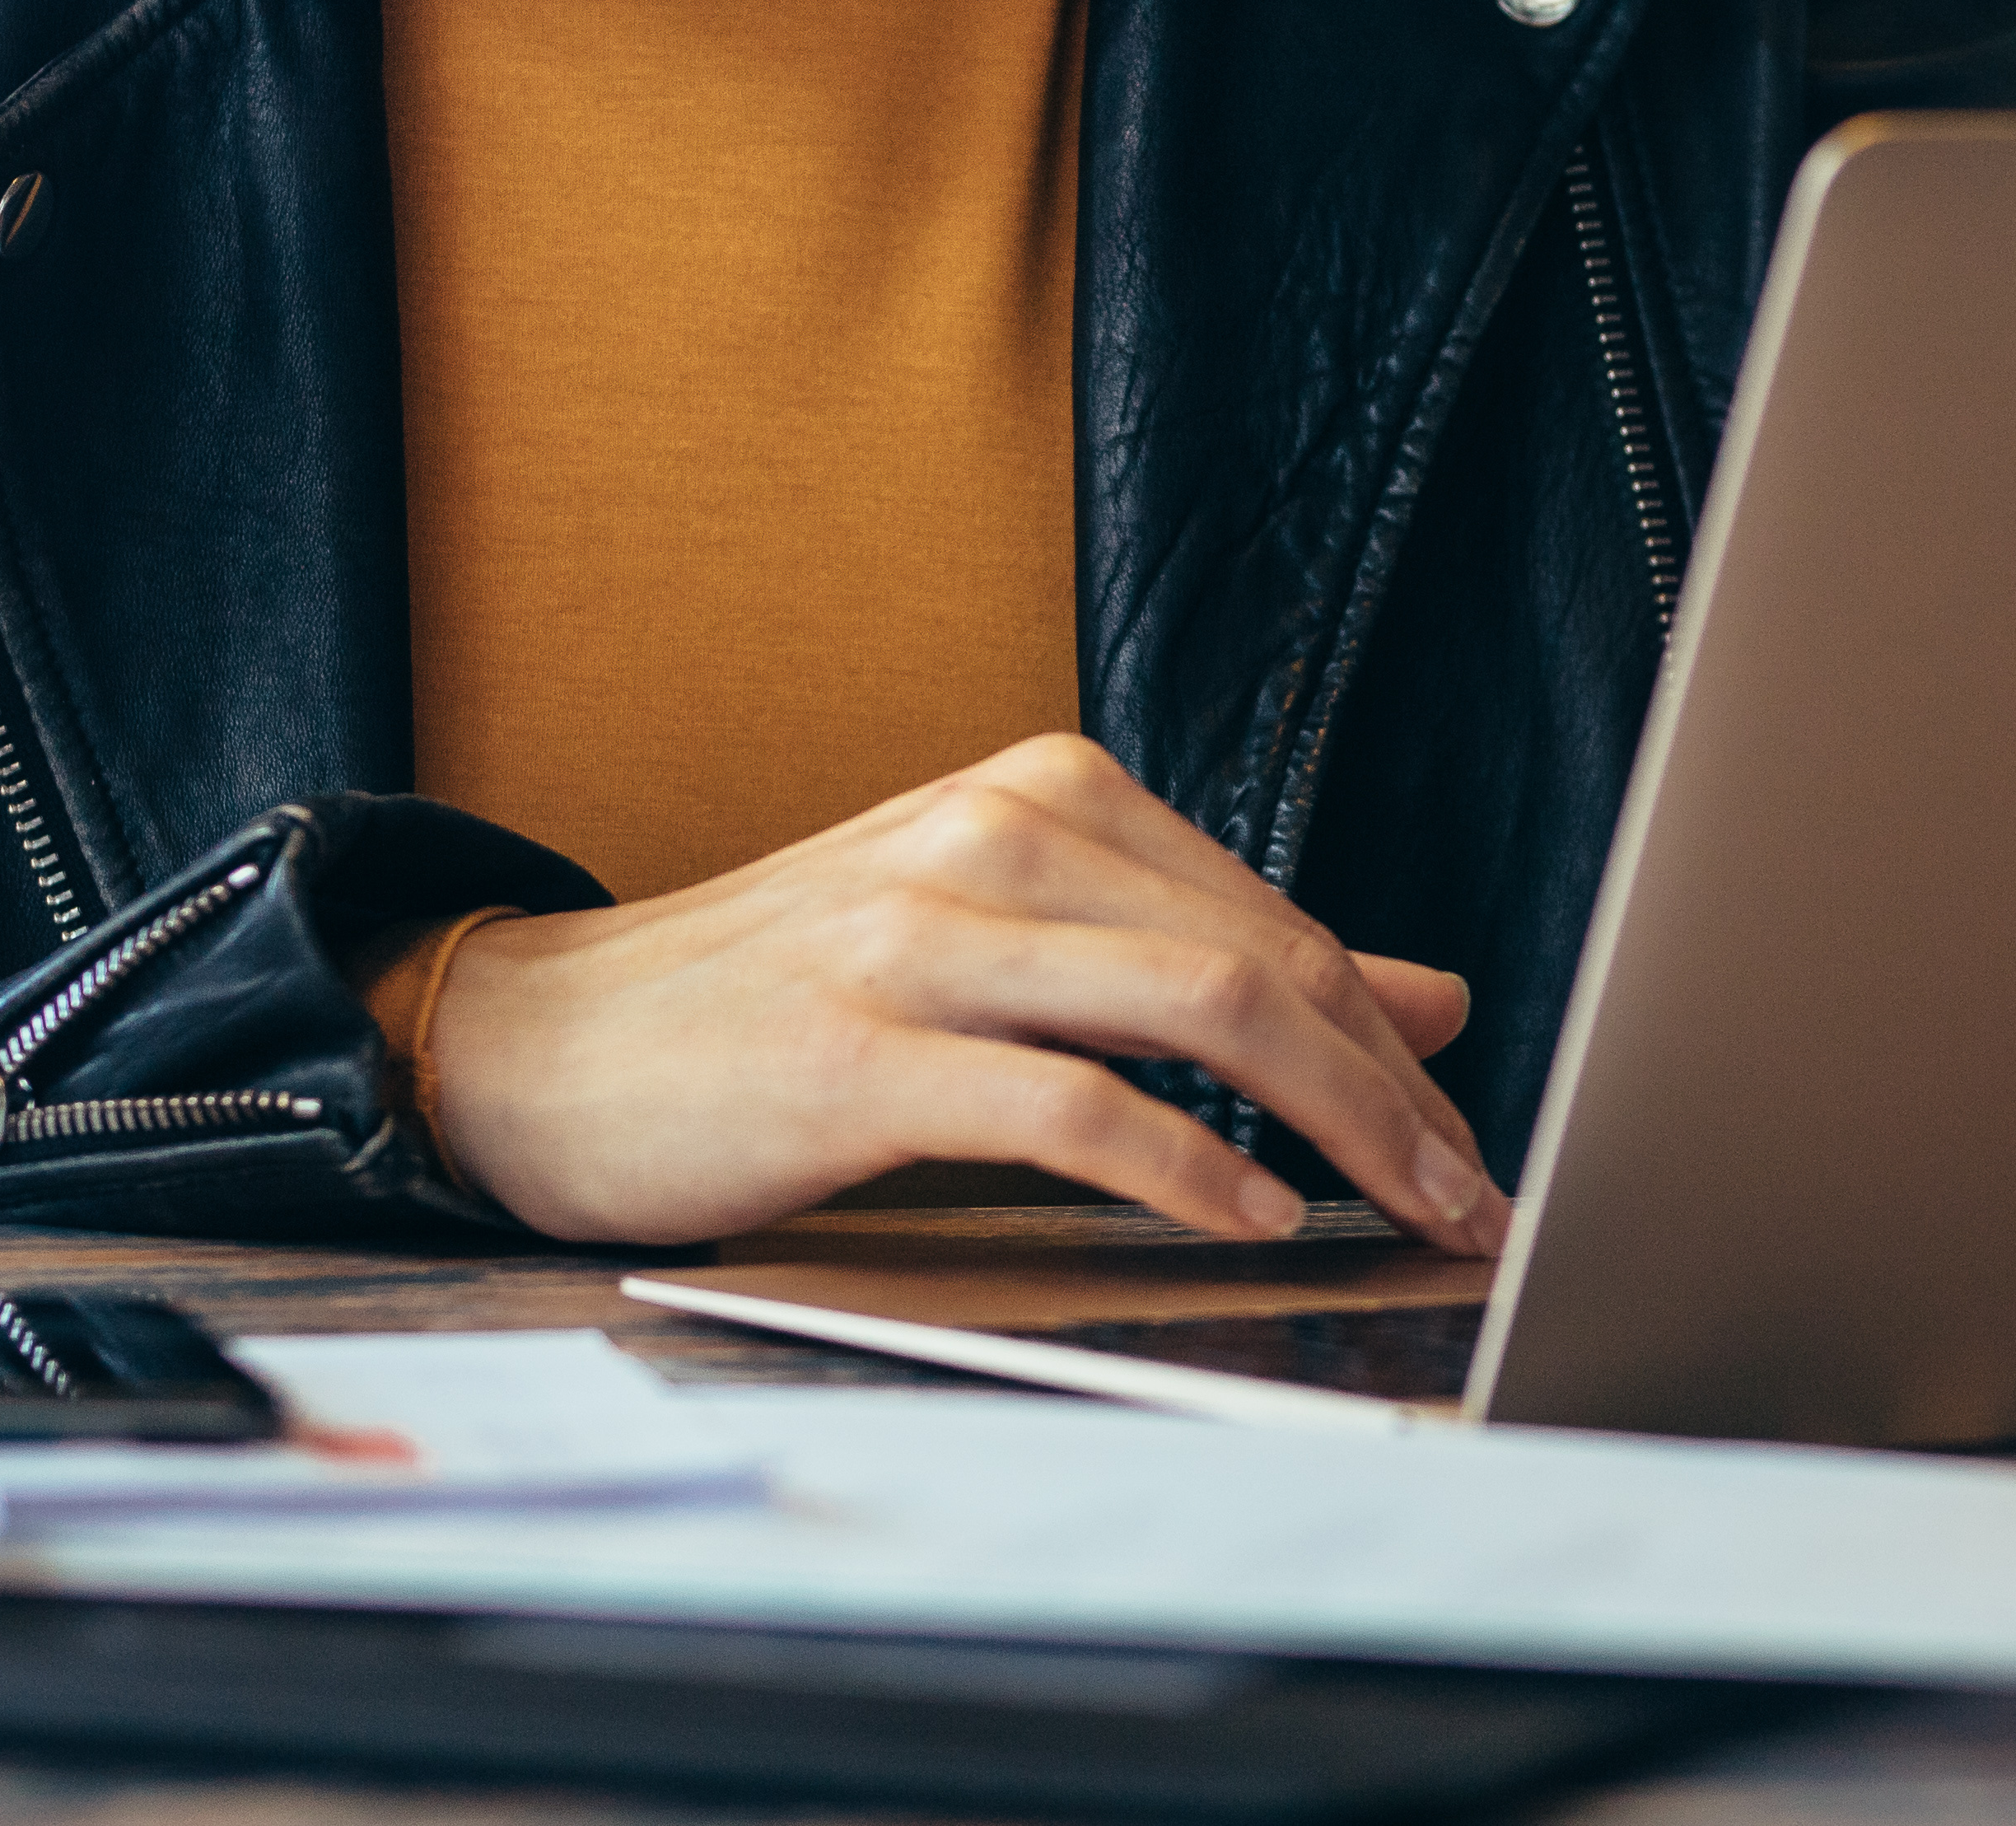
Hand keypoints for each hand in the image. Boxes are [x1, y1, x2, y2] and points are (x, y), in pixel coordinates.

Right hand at [415, 733, 1505, 1251]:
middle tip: (1474, 1198)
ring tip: (1402, 1214)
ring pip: (1200, 1013)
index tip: (1467, 1142)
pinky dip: (1185, 1168)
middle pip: (1267, 962)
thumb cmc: (787, 1004)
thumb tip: (1427, 999)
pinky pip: (1070, 1105)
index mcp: (1048, 796)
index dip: (1395, 1044)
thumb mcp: (1019, 950)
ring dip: (1336, 1127)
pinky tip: (1248, 1218)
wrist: (541, 1041)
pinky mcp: (857, 1051)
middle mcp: (999, 835)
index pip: (1280, 922)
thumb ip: (1208, 962)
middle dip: (1396, 1094)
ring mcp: (924, 934)